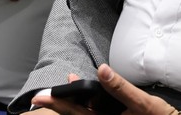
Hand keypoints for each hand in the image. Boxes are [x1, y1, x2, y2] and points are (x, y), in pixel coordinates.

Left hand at [31, 68, 180, 114]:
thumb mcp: (141, 102)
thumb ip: (120, 87)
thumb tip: (101, 70)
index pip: (75, 112)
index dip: (58, 103)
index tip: (41, 97)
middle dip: (58, 104)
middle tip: (39, 97)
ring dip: (72, 103)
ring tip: (62, 89)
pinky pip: (94, 114)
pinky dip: (87, 104)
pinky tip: (86, 93)